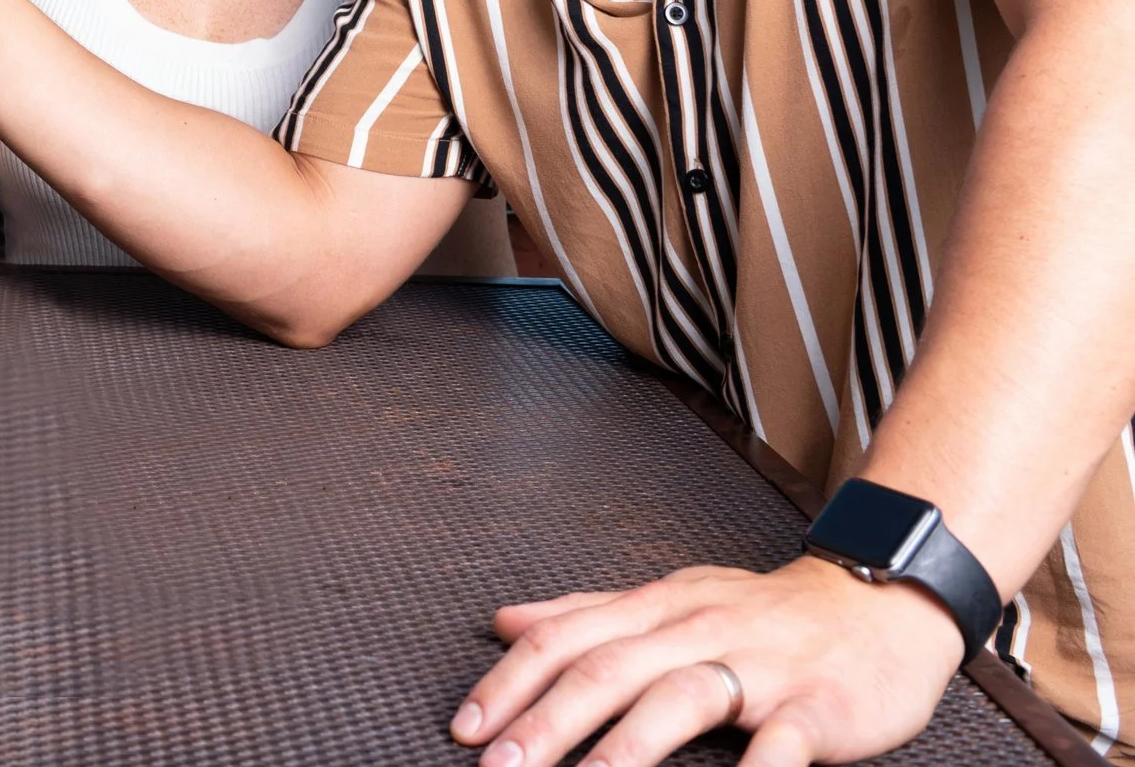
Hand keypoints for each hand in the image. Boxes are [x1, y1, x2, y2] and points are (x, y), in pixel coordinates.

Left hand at [453, 556, 962, 765]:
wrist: (883, 601)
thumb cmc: (764, 613)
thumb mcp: (668, 599)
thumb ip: (585, 614)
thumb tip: (503, 622)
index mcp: (656, 609)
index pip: (567, 640)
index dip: (511, 683)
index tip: (464, 727)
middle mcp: (698, 630)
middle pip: (609, 670)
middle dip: (547, 722)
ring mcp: (760, 668)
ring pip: (680, 698)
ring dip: (626, 748)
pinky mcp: (819, 707)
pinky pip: (781, 743)